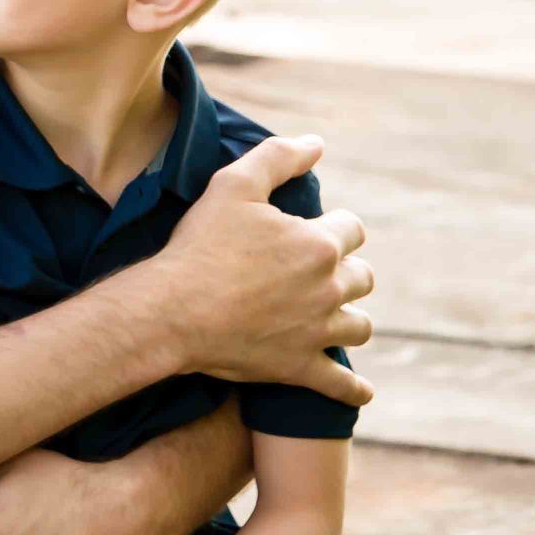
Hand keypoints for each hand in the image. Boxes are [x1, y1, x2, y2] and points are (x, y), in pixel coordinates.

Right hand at [154, 135, 374, 403]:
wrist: (172, 311)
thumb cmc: (201, 246)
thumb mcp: (233, 185)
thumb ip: (278, 156)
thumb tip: (316, 143)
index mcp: (319, 244)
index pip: (352, 228)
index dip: (335, 225)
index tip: (315, 228)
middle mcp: (328, 289)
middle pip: (363, 277)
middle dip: (346, 270)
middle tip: (319, 271)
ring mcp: (317, 333)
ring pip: (359, 326)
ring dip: (351, 318)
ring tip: (335, 315)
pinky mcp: (300, 368)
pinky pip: (341, 385)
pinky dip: (353, 389)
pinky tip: (361, 391)